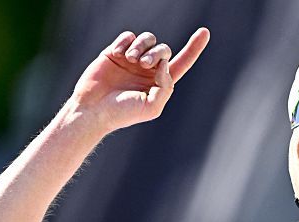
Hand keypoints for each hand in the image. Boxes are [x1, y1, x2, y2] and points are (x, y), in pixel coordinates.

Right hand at [70, 28, 209, 130]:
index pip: (182, 63)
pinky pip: (128, 36)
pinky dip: (125, 42)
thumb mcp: (152, 107)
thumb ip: (166, 86)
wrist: (93, 110)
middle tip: (143, 64)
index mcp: (160, 83)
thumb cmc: (123, 113)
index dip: (194, 48)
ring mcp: (132, 60)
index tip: (205, 32)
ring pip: (147, 38)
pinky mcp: (115, 52)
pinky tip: (117, 55)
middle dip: (157, 53)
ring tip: (130, 60)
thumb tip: (164, 63)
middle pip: (164, 49)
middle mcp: (148, 70)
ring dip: (142, 46)